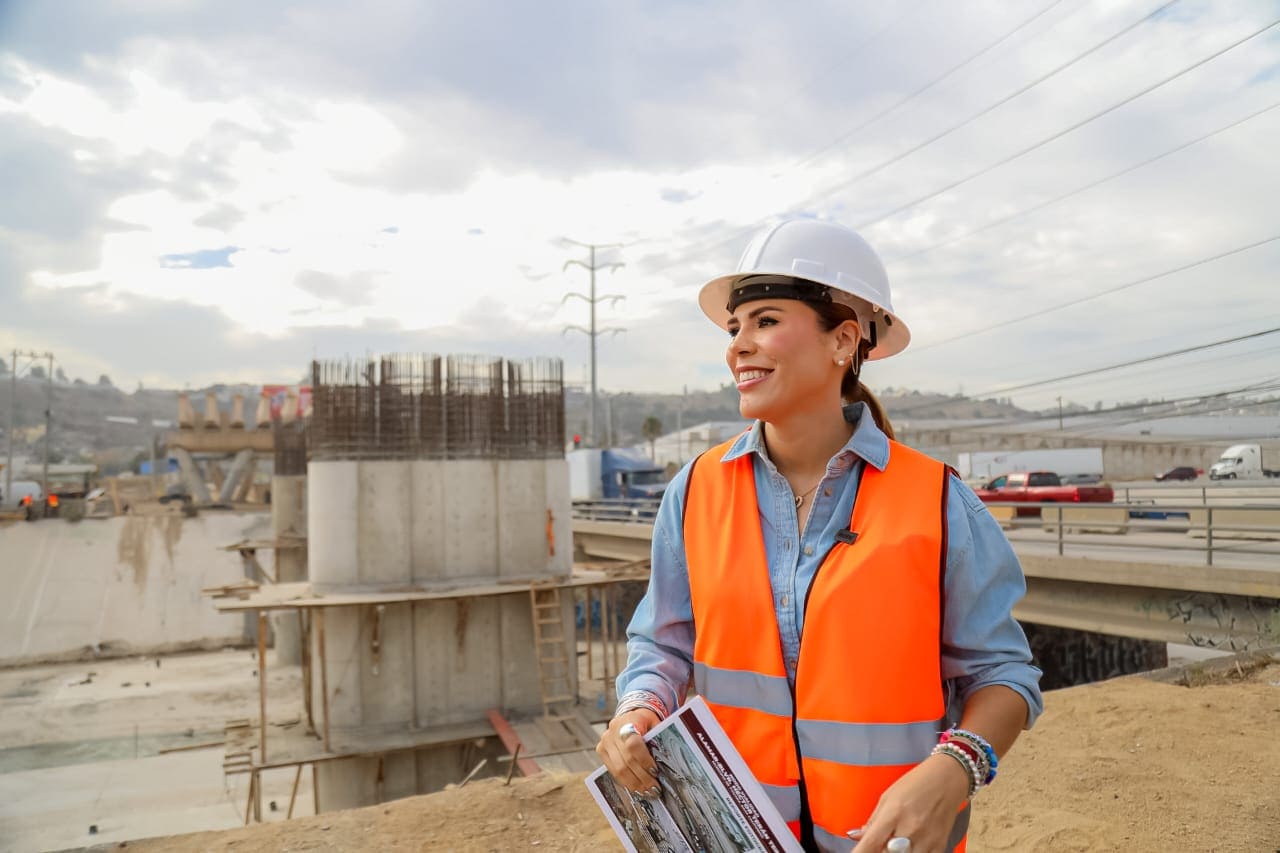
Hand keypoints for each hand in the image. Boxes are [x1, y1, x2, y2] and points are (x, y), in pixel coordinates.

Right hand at [595, 708, 661, 795]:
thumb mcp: (655, 724)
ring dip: (634, 783)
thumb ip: (658, 739)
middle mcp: (613, 731)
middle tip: (655, 789)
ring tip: (647, 792)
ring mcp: (605, 741)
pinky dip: (625, 781)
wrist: (629, 715)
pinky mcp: (601, 750)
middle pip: (626, 761)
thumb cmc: (646, 721)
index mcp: (628, 721)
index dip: (644, 760)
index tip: (656, 772)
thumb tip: (667, 762)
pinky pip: (613, 771)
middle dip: (642, 778)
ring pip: (618, 769)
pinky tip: (636, 787)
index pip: (633, 744)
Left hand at [849, 753, 969, 851]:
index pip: (871, 842)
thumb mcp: (888, 797)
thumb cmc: (916, 784)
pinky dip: (913, 852)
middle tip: (882, 840)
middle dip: (880, 849)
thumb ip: (873, 821)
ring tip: (896, 841)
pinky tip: (910, 844)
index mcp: (894, 813)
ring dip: (895, 851)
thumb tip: (857, 837)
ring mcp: (926, 840)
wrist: (947, 779)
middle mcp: (910, 828)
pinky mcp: (939, 846)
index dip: (860, 851)